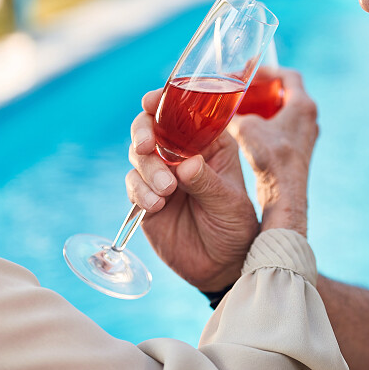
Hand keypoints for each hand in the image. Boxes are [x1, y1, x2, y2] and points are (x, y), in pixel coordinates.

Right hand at [126, 88, 258, 291]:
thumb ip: (208, 183)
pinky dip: (139, 191)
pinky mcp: (145, 197)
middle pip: (152, 127)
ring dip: (146, 167)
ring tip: (166, 190)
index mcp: (209, 143)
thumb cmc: (235, 228)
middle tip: (146, 146)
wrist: (221, 267)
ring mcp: (162, 174)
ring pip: (139, 155)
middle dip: (144, 132)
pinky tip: (156, 205)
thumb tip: (186, 164)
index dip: (166, 102)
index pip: (185, 114)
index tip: (152, 102)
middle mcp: (182, 154)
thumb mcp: (230, 204)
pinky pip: (133, 184)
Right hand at [228, 69, 317, 235]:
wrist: (285, 194)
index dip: (269, 70)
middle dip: (265, 88)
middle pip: (287, 93)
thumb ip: (234, 114)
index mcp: (303, 105)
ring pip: (286, 111)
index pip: (289, 76)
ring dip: (267, 106)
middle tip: (246, 87)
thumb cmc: (271, 159)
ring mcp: (306, 135)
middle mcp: (309, 118)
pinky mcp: (299, 149)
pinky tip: (251, 129)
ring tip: (246, 106)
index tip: (251, 71)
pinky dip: (269, 123)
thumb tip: (218, 111)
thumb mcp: (246, 127)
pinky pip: (285, 127)